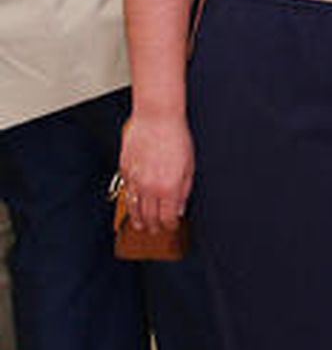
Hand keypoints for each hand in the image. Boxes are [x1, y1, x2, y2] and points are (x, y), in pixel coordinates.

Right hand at [117, 114, 192, 231]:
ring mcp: (135, 180)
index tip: (170, 227)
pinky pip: (126, 192)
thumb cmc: (177, 138)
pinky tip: (133, 206)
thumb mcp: (189, 166)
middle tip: (155, 231)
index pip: (167, 217)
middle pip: (149, 216)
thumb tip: (178, 209)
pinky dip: (129, 202)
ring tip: (140, 226)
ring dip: (138, 219)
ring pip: (134, 207)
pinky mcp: (125, 171)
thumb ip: (184, 190)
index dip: (169, 225)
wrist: (156, 118)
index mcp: (169, 187)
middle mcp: (150, 187)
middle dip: (153, 226)